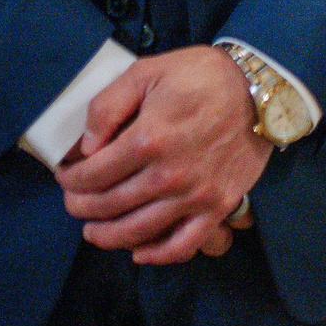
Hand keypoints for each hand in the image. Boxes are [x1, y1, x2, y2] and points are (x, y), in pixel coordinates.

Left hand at [54, 45, 270, 265]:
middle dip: (81, 207)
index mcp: (148, 139)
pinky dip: (156, 255)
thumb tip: (86, 145)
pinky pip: (182, 245)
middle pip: (109, 205)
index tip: (65, 175)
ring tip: (93, 231)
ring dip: (107, 236)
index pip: (92, 174)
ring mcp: (194, 195)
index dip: (71, 179)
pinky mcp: (217, 207)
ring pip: (137, 231)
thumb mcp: (148, 71)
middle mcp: (168, 174)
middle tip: (73, 201)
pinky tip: (139, 252)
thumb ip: (109, 105)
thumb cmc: (202, 76)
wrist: (259, 89)